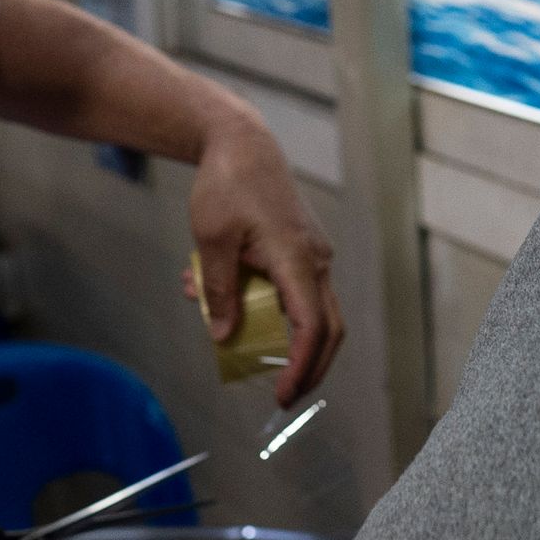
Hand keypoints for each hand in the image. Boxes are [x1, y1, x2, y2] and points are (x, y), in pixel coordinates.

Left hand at [190, 113, 339, 406]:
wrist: (243, 144)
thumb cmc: (226, 186)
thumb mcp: (211, 241)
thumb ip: (219, 290)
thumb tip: (223, 336)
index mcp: (296, 259)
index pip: (312, 328)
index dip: (301, 368)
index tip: (282, 394)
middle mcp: (315, 261)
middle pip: (327, 329)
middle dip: (309, 368)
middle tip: (284, 395)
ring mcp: (313, 256)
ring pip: (312, 312)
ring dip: (278, 334)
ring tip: (230, 336)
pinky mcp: (302, 251)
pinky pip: (295, 291)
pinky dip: (270, 308)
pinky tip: (227, 299)